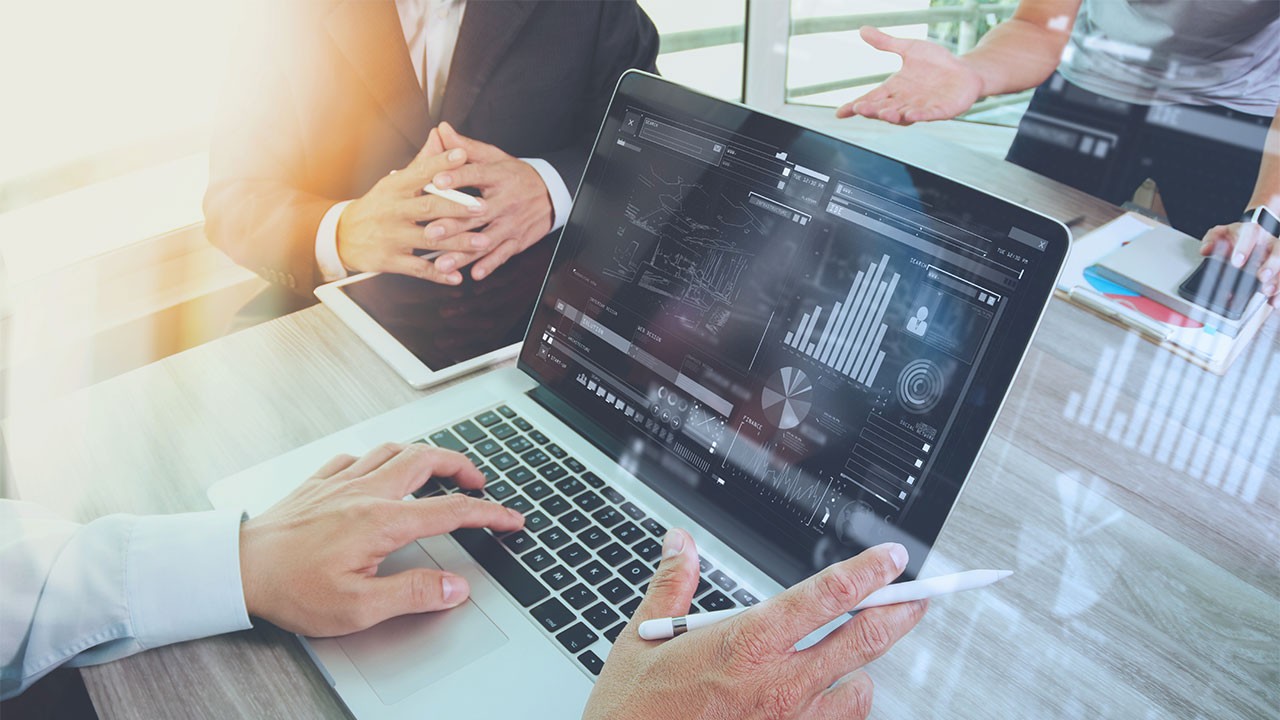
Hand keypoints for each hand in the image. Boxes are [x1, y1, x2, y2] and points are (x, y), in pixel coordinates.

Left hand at [238, 443, 524, 635]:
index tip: (511, 519)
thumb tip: (454, 588)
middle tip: (479, 482)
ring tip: (439, 467)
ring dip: (425, 454)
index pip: (451, 512)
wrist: (235, 569)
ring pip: (394, 450)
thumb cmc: (289, 589)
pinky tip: (377, 471)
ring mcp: (339, 482)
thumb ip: (412, 595)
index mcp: (381, 521)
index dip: (489, 514)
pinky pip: (355, 457)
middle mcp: (365, 492)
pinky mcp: (317, 484)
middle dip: (461, 466)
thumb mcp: (358, 608)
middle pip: (426, 460)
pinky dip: (377, 459)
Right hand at [336, 131, 488, 284]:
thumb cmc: (377, 206)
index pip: (421, 172)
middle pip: (428, 207)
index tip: (464, 155)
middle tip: (483, 207)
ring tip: (482, 243)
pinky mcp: (390, 260)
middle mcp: (394, 210)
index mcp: (396, 188)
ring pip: (428, 239)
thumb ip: (422, 163)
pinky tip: (457, 276)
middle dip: (458, 208)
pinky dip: (438, 273)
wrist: (341, 236)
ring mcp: (392, 236)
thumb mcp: (395, 182)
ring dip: (457, 242)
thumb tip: (441, 135)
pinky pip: (418, 269)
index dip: (442, 163)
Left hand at [427, 121, 554, 280]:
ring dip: (464, 253)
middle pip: (477, 213)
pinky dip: (490, 265)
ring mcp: (512, 223)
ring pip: (486, 240)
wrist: (550, 193)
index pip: (476, 174)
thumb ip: (465, 147)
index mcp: (498, 177)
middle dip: (454, 224)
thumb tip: (441, 131)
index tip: (436, 181)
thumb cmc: (515, 175)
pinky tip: (475, 274)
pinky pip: (503, 255)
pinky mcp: (517, 240)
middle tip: (431, 232)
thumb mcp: (494, 157)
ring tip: (443, 262)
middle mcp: (505, 201)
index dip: (457, 177)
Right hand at [584, 530, 926, 719]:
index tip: (890, 559)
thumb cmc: (634, 713)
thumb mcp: (643, 638)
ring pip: (859, 691)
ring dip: (864, 668)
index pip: (824, 597)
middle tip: (916, 598)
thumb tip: (681, 544)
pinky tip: (836, 696)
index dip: (867, 573)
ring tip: (861, 653)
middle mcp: (777, 684)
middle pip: (862, 642)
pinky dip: (843, 706)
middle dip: (898, 614)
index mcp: (746, 644)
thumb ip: (673, 585)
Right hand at [836, 26, 983, 125]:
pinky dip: (919, 116)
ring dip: (893, 116)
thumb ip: (886, 43)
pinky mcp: (940, 111)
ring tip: (884, 112)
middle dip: (872, 110)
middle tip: (861, 108)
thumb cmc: (937, 63)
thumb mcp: (909, 48)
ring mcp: (922, 108)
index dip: (855, 106)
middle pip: (883, 109)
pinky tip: (911, 114)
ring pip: (903, 115)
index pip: (871, 99)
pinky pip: (928, 115)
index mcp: (895, 89)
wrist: (966, 71)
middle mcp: (905, 102)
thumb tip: (862, 30)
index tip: (840, 113)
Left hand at [1200, 220, 1279, 306]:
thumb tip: (1205, 249)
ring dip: (1278, 279)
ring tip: (1268, 291)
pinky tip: (1273, 301)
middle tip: (1261, 276)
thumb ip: (1212, 239)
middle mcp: (1268, 243)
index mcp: (1251, 232)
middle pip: (1278, 249)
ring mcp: (1276, 256)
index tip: (1236, 262)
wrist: (1246, 244)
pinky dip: (1279, 293)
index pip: (1251, 233)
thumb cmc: (1235, 240)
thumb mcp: (1220, 236)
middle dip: (1271, 263)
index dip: (1244, 248)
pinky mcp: (1279, 270)